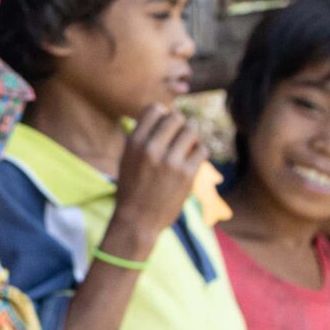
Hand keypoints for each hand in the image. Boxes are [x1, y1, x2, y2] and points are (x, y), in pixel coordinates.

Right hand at [111, 105, 209, 253]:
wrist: (137, 220)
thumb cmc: (133, 188)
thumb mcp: (127, 158)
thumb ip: (143, 138)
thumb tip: (165, 113)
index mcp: (134, 142)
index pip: (154, 109)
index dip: (163, 114)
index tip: (166, 126)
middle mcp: (151, 148)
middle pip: (176, 117)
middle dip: (181, 125)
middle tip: (180, 137)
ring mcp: (170, 161)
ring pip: (192, 131)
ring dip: (193, 136)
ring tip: (189, 146)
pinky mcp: (187, 174)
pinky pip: (202, 150)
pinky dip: (200, 152)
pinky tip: (193, 160)